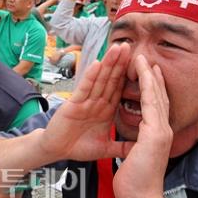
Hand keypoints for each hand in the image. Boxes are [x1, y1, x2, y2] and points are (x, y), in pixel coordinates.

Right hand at [40, 43, 133, 161]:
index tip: (141, 63)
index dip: (129, 75)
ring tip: (116, 48)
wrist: (55, 152)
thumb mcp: (105, 148)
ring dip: (108, 63)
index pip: (119, 90)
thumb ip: (122, 147)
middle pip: (111, 80)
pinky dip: (90, 76)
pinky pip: (84, 89)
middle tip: (129, 45)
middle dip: (120, 63)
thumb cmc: (78, 147)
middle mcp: (96, 102)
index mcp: (106, 110)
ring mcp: (85, 102)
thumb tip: (140, 148)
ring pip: (99, 80)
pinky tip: (97, 64)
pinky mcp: (73, 104)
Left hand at [113, 55, 172, 197]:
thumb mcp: (137, 161)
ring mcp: (161, 131)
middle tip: (150, 61)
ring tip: (145, 59)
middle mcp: (162, 131)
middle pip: (159, 98)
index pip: (156, 109)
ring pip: (156, 95)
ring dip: (150, 75)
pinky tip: (144, 72)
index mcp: (157, 137)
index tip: (149, 78)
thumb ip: (138, 150)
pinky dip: (148, 85)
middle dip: (154, 78)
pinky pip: (151, 102)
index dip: (153, 91)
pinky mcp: (155, 133)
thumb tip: (134, 148)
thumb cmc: (137, 184)